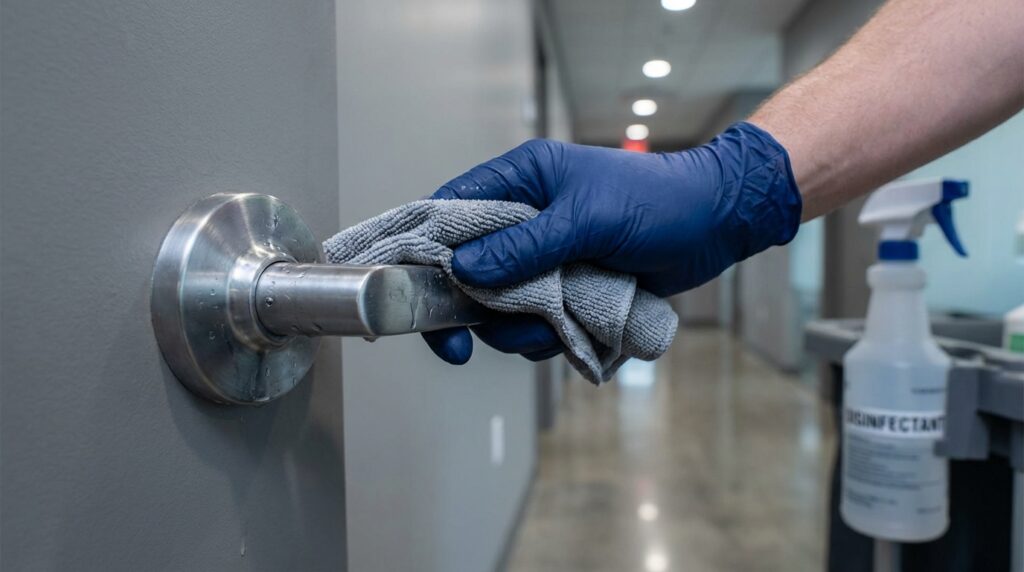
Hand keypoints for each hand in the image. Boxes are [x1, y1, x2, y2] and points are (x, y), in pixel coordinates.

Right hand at [422, 121, 801, 364]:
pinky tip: (584, 328)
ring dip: (521, 331)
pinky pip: (537, 326)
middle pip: (465, 274)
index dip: (423, 256)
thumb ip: (524, 247)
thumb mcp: (588, 219)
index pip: (446, 213)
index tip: (413, 299)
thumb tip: (462, 271)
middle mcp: (522, 220)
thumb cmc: (657, 202)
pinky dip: (553, 338)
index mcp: (519, 181)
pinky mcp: (566, 291)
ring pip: (500, 310)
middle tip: (469, 345)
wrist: (716, 223)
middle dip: (476, 311)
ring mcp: (543, 259)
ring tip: (562, 324)